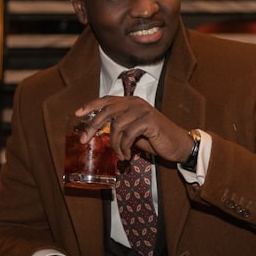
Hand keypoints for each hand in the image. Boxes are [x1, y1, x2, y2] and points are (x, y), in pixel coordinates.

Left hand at [77, 96, 192, 162]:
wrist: (178, 144)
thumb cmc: (154, 139)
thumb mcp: (133, 132)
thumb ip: (118, 128)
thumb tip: (98, 134)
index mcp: (130, 102)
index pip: (106, 100)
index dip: (91, 105)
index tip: (77, 114)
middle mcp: (135, 103)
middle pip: (107, 111)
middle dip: (93, 126)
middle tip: (84, 140)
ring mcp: (142, 111)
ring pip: (116, 126)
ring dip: (114, 144)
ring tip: (119, 154)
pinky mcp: (149, 121)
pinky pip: (128, 135)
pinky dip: (124, 148)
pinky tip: (126, 156)